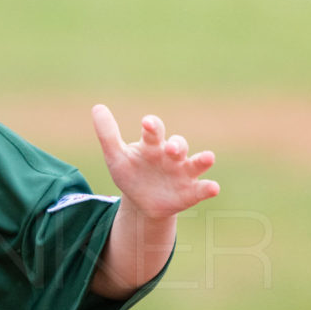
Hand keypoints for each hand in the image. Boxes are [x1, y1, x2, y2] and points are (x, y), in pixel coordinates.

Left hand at [92, 104, 219, 219]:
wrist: (141, 202)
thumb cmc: (131, 174)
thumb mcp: (116, 157)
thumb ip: (107, 134)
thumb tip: (97, 107)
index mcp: (152, 145)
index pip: (154, 131)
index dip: (152, 126)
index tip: (147, 123)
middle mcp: (171, 156)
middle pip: (178, 145)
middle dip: (176, 145)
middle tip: (170, 148)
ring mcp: (183, 173)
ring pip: (196, 163)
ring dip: (203, 159)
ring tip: (208, 157)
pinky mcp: (191, 192)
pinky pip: (203, 188)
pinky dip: (209, 188)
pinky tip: (213, 188)